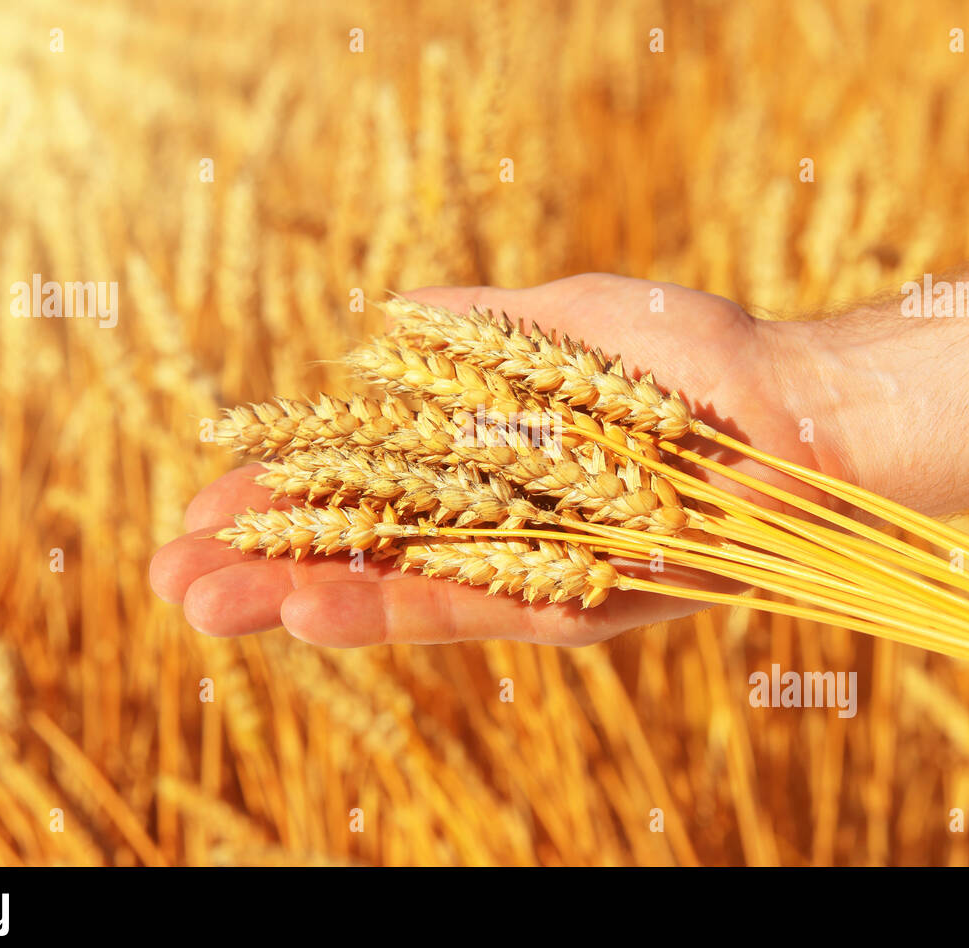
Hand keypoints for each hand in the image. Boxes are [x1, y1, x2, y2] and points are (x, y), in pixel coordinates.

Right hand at [149, 273, 842, 645]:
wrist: (797, 409)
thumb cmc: (688, 355)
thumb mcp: (567, 319)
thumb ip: (481, 328)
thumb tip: (391, 316)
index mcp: (483, 465)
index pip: (363, 487)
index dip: (285, 499)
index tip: (204, 502)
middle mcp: (496, 525)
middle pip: (366, 550)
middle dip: (267, 565)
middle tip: (170, 580)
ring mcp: (534, 569)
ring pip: (402, 590)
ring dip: (303, 601)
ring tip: (209, 607)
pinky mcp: (580, 602)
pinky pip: (479, 607)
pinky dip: (395, 607)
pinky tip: (313, 610)